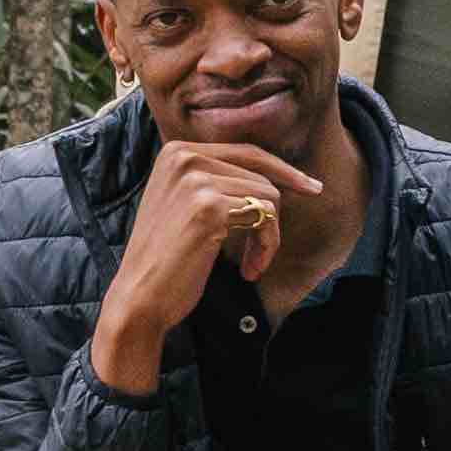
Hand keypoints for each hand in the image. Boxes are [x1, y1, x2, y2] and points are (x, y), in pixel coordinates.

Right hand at [89, 132, 320, 388]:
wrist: (139, 298)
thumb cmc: (167, 260)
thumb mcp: (186, 206)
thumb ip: (217, 181)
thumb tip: (277, 173)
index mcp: (177, 152)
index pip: (248, 152)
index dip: (283, 170)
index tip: (311, 187)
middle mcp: (184, 157)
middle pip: (262, 174)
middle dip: (272, 217)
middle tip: (262, 254)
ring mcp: (195, 180)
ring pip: (268, 196)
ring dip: (268, 237)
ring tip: (251, 264)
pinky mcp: (208, 206)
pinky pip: (265, 216)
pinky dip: (266, 246)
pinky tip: (249, 270)